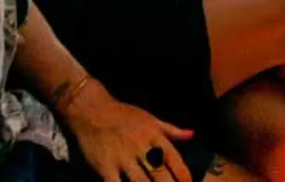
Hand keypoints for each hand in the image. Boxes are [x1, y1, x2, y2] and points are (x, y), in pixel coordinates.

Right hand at [61, 80, 193, 180]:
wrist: (91, 109)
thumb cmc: (123, 114)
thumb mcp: (150, 118)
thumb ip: (171, 130)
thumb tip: (192, 135)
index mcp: (153, 135)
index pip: (173, 158)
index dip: (183, 175)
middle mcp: (140, 146)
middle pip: (159, 173)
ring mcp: (122, 157)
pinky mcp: (105, 166)